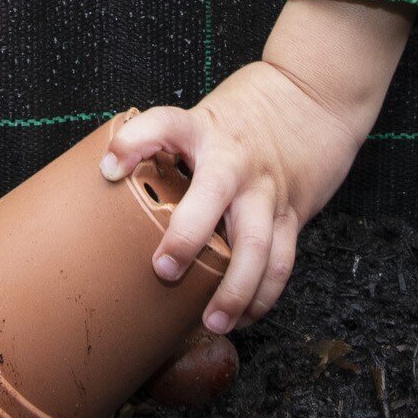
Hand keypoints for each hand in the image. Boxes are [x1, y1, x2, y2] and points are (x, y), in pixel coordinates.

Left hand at [104, 0, 414, 333]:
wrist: (309, 97)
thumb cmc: (241, 113)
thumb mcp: (199, 116)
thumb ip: (165, 146)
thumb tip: (111, 181)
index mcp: (202, 129)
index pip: (162, 126)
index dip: (133, 143)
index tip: (108, 169)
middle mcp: (233, 160)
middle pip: (212, 198)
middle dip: (188, 238)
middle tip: (163, 270)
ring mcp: (265, 190)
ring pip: (257, 245)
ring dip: (235, 288)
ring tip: (211, 321)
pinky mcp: (292, 213)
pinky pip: (281, 261)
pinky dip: (263, 295)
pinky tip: (244, 317)